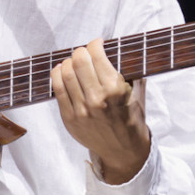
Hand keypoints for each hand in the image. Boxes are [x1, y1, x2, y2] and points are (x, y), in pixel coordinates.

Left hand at [52, 38, 150, 183]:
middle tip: (85, 52)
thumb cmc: (132, 119)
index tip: (97, 43)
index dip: (95, 44)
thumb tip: (120, 50)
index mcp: (115, 90)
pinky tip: (61, 70)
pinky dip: (57, 75)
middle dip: (81, 52)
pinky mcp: (69, 118)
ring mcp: (80, 109)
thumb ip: (128, 72)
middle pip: (79, 61)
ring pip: (65, 73)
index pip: (97, 56)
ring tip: (74, 62)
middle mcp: (96, 98)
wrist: (124, 151)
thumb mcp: (137, 94)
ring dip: (69, 62)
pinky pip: (57, 89)